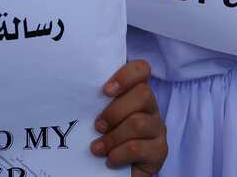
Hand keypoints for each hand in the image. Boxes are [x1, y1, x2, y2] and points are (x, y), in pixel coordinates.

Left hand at [91, 60, 166, 174]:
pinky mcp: (159, 151)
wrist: (112, 174)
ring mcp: (157, 129)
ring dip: (112, 137)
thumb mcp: (100, 119)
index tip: (105, 90)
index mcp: (135, 94)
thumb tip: (76, 91)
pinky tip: (110, 160)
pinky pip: (137, 147)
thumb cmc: (103, 141)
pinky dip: (118, 154)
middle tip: (97, 126)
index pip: (142, 70)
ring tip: (97, 149)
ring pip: (139, 122)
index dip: (126, 76)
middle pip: (143, 94)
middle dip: (115, 111)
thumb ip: (96, 104)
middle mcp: (150, 108)